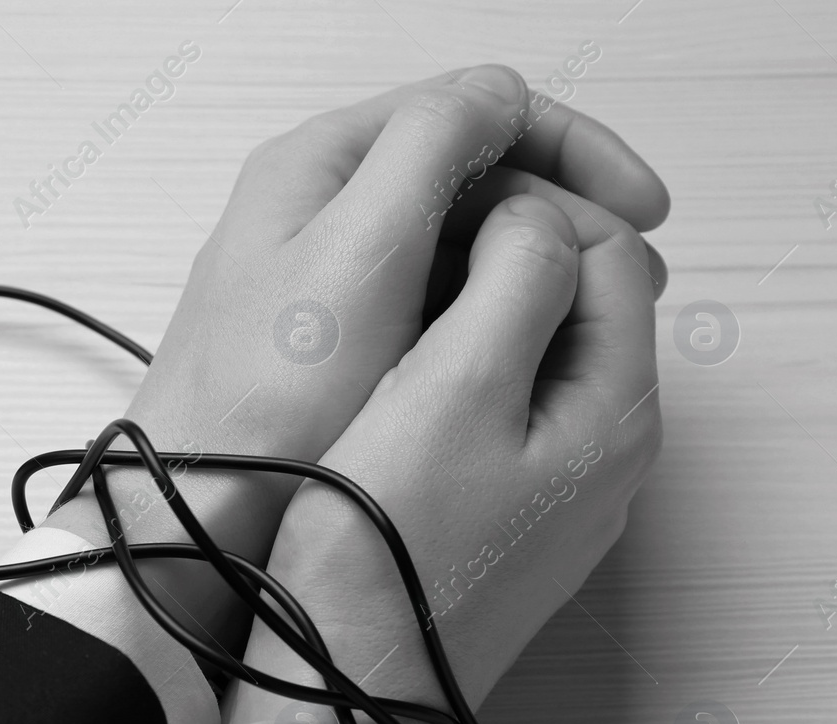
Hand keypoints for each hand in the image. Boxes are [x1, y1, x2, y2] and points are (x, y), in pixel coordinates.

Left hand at [40, 64, 668, 654]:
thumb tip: (498, 96)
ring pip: (455, 240)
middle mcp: (320, 210)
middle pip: (469, 174)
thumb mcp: (358, 251)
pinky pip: (430, 300)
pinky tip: (527, 346)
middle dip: (563, 212)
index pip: (470, 111)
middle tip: (633, 272)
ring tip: (600, 315)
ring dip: (536, 262)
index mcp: (321, 165)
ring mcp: (326, 277)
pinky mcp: (335, 342)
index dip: (569, 148)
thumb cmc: (262, 399)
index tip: (639, 205)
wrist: (196, 514)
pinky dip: (490, 309)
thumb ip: (431, 150)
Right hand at [198, 184, 664, 723]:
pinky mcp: (505, 525)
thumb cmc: (381, 555)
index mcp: (613, 410)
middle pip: (581, 303)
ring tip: (386, 315)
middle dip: (502, 258)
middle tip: (405, 257)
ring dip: (472, 314)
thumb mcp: (450, 390)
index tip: (434, 211)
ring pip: (537, 357)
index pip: (609, 250)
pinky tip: (389, 389)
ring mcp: (558, 495)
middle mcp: (606, 453)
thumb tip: (536, 218)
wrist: (343, 700)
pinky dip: (457, 375)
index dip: (526, 208)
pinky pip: (503, 416)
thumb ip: (514, 281)